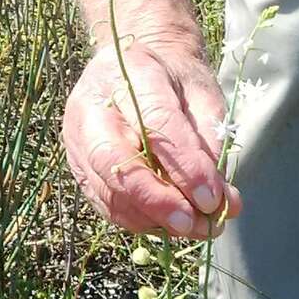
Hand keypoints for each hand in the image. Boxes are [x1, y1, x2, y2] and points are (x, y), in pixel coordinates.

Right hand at [62, 38, 241, 236]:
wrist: (135, 69)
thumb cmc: (175, 81)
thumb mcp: (203, 96)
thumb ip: (211, 143)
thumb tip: (221, 201)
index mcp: (130, 72)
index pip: (155, 124)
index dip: (184, 167)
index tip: (212, 199)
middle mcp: (92, 105)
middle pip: (115, 162)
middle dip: (156, 200)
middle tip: (193, 224)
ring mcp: (77, 138)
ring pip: (107, 190)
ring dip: (151, 219)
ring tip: (193, 229)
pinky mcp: (77, 166)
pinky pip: (105, 203)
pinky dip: (139, 220)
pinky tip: (168, 224)